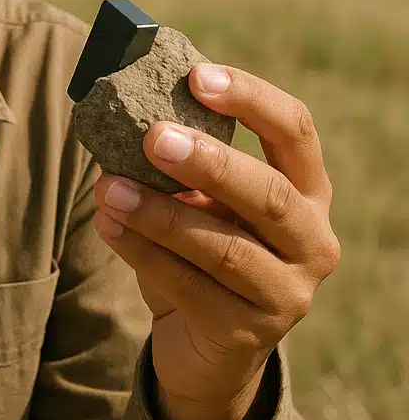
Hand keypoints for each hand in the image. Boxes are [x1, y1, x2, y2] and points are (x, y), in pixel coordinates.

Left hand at [92, 63, 339, 419]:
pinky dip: (142, 252)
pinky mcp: (246, 333)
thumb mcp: (200, 197)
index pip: (295, 131)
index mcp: (306, 190)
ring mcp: (287, 293)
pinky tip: (108, 225)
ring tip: (107, 187)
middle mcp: (312, 240)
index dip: (251, 98)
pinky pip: (189, 286)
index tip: (197, 76)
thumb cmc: (200, 245)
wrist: (205, 343)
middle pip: (267, 193)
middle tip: (152, 136)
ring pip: (223, 247)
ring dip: (157, 212)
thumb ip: (179, 158)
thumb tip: (117, 109)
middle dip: (207, 161)